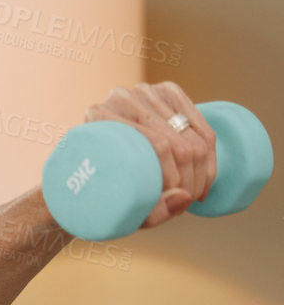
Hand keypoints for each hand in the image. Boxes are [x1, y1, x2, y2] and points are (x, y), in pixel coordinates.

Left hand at [81, 81, 217, 228]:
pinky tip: (205, 175)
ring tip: (193, 192)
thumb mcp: (114, 205)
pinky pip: (201, 125)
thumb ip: (149, 212)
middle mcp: (120, 98)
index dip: (174, 177)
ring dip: (202, 170)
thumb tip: (186, 197)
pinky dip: (210, 153)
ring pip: (191, 135)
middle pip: (176, 141)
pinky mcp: (167, 93)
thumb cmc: (100, 185)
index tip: (173, 199)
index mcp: (99, 116)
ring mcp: (145, 92)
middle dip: (191, 178)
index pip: (156, 145)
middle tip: (185, 200)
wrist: (93, 158)